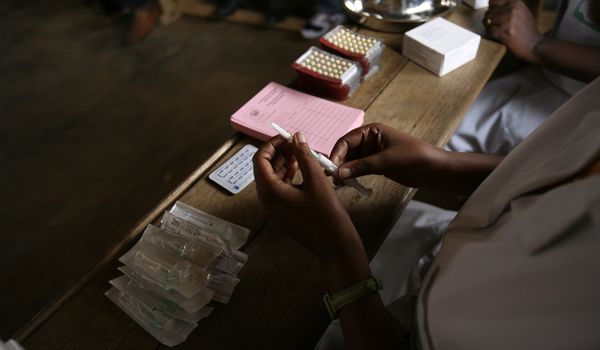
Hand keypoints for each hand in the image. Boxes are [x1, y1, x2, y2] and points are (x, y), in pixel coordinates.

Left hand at [253, 133, 363, 263]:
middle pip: (264, 169)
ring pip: (271, 179)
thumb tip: (297, 136)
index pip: (260, 160)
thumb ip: (304, 155)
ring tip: (300, 153)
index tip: (286, 136)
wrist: (335, 246)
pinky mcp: (282, 214)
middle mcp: (266, 201)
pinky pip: (278, 190)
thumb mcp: (316, 180)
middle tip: (295, 143)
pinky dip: (287, 177)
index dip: (271, 145)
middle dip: (278, 153)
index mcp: (270, 192)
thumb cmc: (327, 215)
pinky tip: (301, 169)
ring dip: (283, 164)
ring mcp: (273, 209)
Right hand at [329, 123, 443, 187]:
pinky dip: (352, 175)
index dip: (336, 154)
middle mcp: (369, 140)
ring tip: (339, 184)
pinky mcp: (375, 165)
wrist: (433, 169)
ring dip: (344, 171)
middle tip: (333, 179)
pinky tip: (347, 183)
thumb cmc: (413, 157)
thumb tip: (339, 173)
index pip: (346, 140)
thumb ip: (362, 166)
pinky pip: (358, 169)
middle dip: (338, 163)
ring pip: (350, 161)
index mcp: (371, 131)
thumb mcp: (387, 161)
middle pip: (346, 151)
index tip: (331, 169)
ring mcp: (371, 153)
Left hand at [484, 0, 541, 63]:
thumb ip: (509, 7)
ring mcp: (508, 20)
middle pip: (489, 11)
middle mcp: (512, 9)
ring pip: (488, 21)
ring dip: (489, 26)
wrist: (534, 44)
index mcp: (516, 2)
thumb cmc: (527, 29)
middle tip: (494, 24)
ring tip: (496, 30)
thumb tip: (491, 5)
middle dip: (489, 18)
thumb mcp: (522, 12)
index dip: (491, 8)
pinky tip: (498, 36)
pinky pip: (490, 31)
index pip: (494, 1)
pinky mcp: (504, 32)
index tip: (493, 13)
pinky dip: (491, 34)